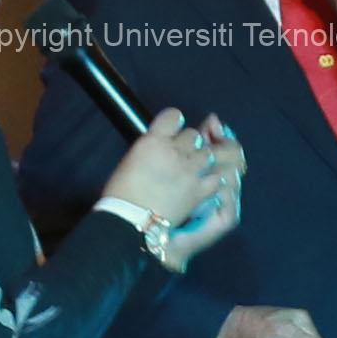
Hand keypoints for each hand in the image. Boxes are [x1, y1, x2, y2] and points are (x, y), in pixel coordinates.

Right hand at [100, 109, 241, 257]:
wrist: (128, 222)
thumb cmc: (121, 194)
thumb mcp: (131, 160)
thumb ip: (150, 148)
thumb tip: (160, 146)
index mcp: (153, 140)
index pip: (173, 116)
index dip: (175, 121)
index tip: (173, 130)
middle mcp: (175, 150)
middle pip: (193, 135)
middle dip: (189, 144)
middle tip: (182, 156)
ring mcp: (189, 170)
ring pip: (208, 153)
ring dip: (202, 159)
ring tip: (194, 170)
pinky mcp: (199, 190)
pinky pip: (215, 178)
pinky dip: (211, 180)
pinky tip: (203, 185)